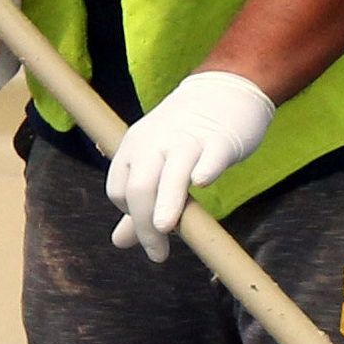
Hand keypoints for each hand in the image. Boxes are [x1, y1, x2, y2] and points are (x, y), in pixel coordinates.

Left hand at [99, 69, 275, 262]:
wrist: (224, 90)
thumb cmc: (185, 133)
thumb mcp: (154, 162)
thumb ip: (138, 204)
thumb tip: (120, 242)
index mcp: (133, 147)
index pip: (119, 190)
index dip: (131, 215)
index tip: (151, 229)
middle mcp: (155, 142)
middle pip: (139, 187)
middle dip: (144, 224)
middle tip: (157, 253)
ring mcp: (187, 140)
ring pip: (170, 174)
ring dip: (166, 202)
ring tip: (164, 229)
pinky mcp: (220, 140)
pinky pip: (210, 156)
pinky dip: (204, 168)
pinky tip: (201, 182)